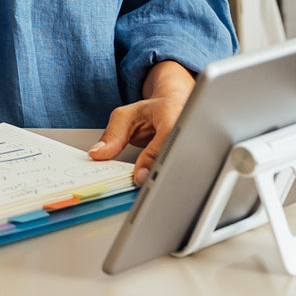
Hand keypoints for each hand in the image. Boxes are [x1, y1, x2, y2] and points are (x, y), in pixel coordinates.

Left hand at [89, 61, 194, 184]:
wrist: (172, 108)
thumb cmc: (150, 112)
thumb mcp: (125, 116)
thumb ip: (112, 135)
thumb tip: (97, 154)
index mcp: (170, 113)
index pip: (165, 136)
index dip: (152, 157)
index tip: (139, 175)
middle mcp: (188, 127)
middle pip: (179, 156)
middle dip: (161, 173)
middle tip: (144, 185)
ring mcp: (196, 143)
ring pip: (186, 168)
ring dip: (168, 179)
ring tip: (152, 187)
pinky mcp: (197, 158)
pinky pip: (186, 173)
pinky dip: (172, 181)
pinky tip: (162, 186)